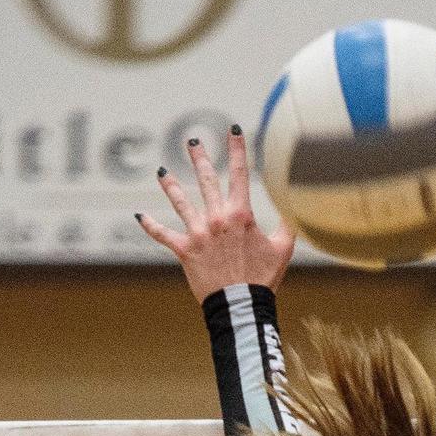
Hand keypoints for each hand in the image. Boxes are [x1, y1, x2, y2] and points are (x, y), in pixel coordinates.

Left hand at [137, 127, 294, 302]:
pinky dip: (150, 226)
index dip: (237, 149)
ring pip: (180, 202)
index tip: (234, 130)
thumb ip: (287, 224)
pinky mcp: (185, 250)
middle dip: (200, 158)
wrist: (241, 306)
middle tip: (193, 142)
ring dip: (170, 185)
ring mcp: (198, 234)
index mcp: (240, 215)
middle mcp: (216, 218)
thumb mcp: (282, 249)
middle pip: (206, 180)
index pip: (240, 173)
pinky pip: (163, 235)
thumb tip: (296, 205)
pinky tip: (139, 216)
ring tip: (162, 172)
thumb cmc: (263, 279)